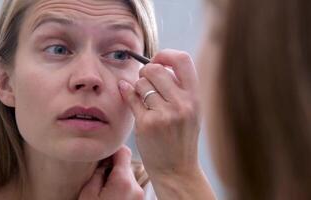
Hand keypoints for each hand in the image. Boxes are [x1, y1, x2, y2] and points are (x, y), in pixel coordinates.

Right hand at [79, 146, 143, 199]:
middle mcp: (136, 187)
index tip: (101, 153)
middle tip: (97, 173)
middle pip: (125, 165)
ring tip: (102, 187)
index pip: (124, 152)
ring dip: (115, 177)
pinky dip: (120, 187)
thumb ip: (97, 173)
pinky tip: (109, 195)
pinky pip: (129, 187)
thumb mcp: (88, 194)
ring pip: (127, 176)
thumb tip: (103, 161)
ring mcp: (139, 195)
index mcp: (123, 181)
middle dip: (112, 166)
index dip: (112, 149)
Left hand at [119, 49, 214, 198]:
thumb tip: (155, 65)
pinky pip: (131, 98)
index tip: (158, 61)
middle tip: (145, 81)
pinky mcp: (147, 124)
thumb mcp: (190, 112)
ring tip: (142, 99)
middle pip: (156, 69)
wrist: (177, 170)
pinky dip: (127, 94)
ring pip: (141, 83)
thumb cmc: (181, 139)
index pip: (183, 60)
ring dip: (137, 88)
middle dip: (145, 72)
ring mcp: (164, 115)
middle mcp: (182, 104)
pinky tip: (129, 96)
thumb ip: (178, 89)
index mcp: (194, 98)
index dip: (167, 55)